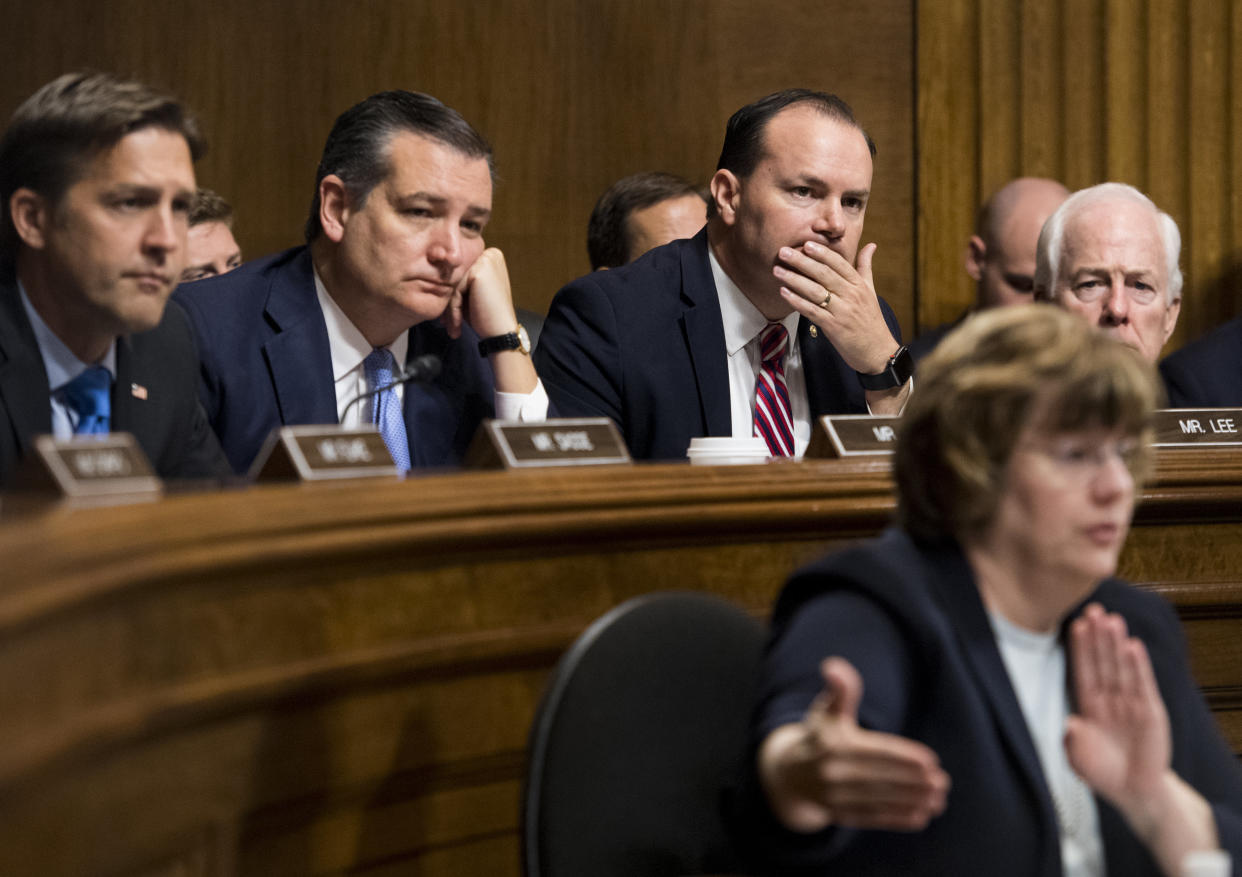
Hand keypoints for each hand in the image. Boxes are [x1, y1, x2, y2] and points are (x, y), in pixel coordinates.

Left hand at [442, 247, 517, 340]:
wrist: (502, 334)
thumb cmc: (488, 316)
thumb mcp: (472, 293)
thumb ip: (460, 280)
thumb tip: (433, 274)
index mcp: (491, 256)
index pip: (461, 273)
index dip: (453, 294)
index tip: (446, 316)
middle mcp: (490, 255)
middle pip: (457, 278)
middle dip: (449, 302)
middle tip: (445, 323)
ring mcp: (485, 262)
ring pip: (454, 284)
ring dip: (450, 309)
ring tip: (451, 327)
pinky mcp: (478, 273)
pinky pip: (455, 291)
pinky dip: (453, 310)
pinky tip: (457, 326)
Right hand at [758, 656, 949, 833]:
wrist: (790, 776)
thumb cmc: (818, 736)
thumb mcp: (826, 711)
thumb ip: (840, 690)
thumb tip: (833, 666)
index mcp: (832, 744)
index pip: (875, 751)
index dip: (903, 755)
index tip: (930, 761)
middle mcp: (832, 772)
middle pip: (880, 777)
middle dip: (913, 781)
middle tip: (942, 783)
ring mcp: (834, 797)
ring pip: (879, 799)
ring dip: (911, 801)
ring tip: (938, 801)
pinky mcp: (839, 815)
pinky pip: (871, 817)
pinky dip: (896, 819)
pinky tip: (920, 817)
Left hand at [773, 240, 898, 374]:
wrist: (878, 351)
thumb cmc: (871, 320)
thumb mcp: (871, 290)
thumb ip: (866, 267)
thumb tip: (871, 244)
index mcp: (859, 284)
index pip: (839, 263)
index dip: (822, 252)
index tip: (806, 243)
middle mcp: (851, 295)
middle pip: (823, 274)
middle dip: (802, 261)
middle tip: (783, 251)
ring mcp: (842, 311)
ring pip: (815, 291)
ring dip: (794, 279)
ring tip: (777, 270)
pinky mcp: (833, 327)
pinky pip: (812, 311)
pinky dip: (797, 301)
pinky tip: (784, 293)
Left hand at [1065, 604, 1168, 803]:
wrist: (1132, 791)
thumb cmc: (1101, 770)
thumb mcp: (1078, 756)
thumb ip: (1073, 740)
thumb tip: (1070, 722)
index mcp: (1088, 705)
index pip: (1082, 670)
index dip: (1079, 648)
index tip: (1076, 624)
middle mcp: (1108, 699)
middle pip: (1102, 662)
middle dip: (1098, 636)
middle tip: (1093, 608)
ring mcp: (1130, 703)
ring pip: (1121, 668)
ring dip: (1117, 644)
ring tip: (1113, 619)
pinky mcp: (1150, 712)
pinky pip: (1143, 685)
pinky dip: (1139, 666)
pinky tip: (1133, 646)